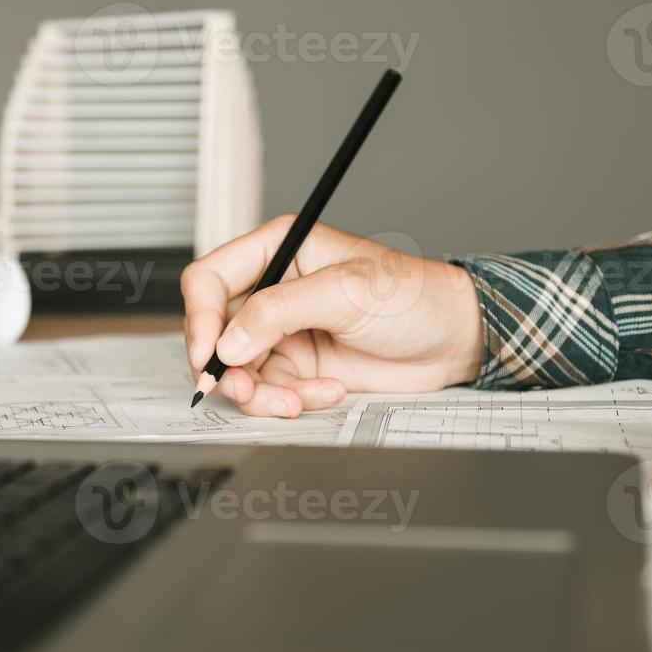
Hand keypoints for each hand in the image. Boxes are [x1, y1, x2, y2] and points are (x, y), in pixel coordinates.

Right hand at [181, 217, 485, 416]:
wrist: (452, 340)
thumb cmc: (412, 297)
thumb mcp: (346, 292)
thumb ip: (280, 312)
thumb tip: (230, 341)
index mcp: (277, 250)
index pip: (209, 279)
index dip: (199, 318)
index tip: (208, 355)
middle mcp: (273, 290)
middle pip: (216, 333)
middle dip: (230, 367)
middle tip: (245, 389)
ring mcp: (283, 333)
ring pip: (239, 370)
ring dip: (262, 392)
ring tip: (297, 399)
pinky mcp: (298, 367)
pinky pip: (270, 391)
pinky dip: (290, 400)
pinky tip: (327, 391)